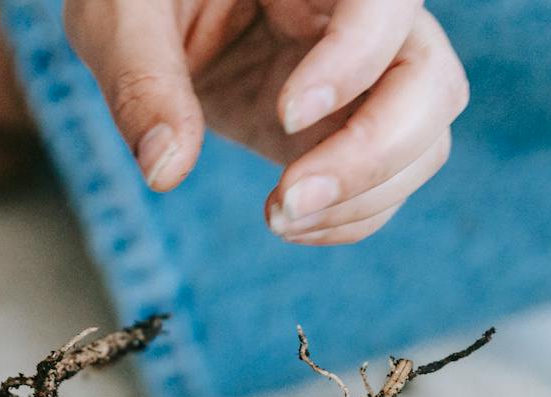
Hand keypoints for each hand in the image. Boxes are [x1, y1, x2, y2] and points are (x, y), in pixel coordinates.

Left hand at [64, 0, 467, 243]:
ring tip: (278, 217)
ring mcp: (364, 79)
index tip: (285, 115)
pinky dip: (350, 218)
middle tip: (289, 198)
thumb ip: (140, 77)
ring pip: (424, 138)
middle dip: (373, 153)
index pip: (384, 2)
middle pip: (431, 80)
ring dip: (364, 196)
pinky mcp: (345, 128)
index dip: (354, 62)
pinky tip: (288, 222)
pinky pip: (388, 181)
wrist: (153, 13)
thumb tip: (165, 168)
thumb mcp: (119, 12)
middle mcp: (362, 19)